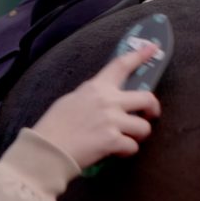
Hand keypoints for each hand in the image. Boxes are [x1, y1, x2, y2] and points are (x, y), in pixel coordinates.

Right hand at [31, 44, 161, 168]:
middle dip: (152, 109)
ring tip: (126, 140)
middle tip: (148, 116)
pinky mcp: (113, 140)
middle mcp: (108, 101)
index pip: (121, 65)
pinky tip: (114, 152)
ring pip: (143, 127)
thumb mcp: (71, 101)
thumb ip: (92, 97)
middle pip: (147, 98)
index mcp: (96, 87)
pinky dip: (125, 151)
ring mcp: (112, 120)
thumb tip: (105, 101)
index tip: (153, 48)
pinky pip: (132, 146)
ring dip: (137, 135)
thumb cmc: (53, 127)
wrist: (46, 150)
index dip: (140, 55)